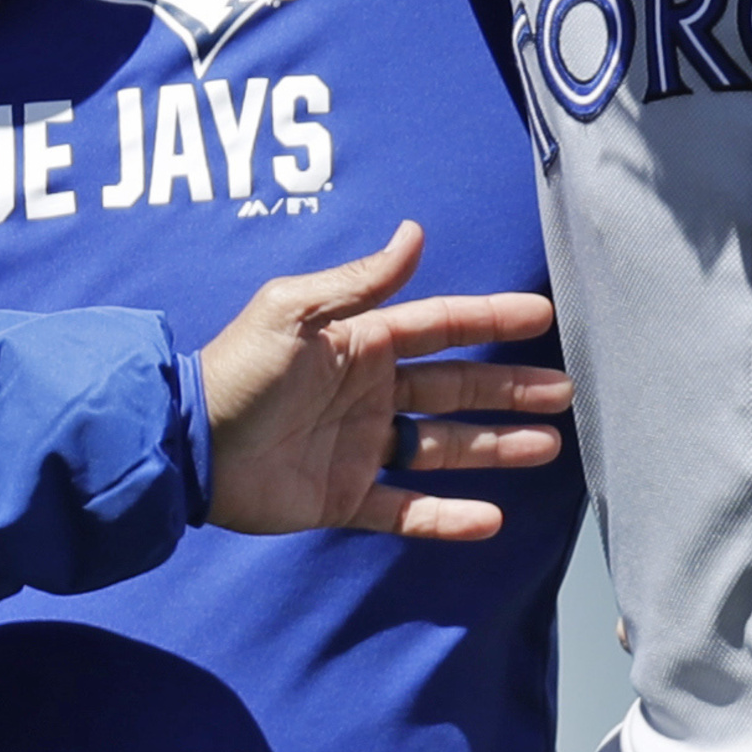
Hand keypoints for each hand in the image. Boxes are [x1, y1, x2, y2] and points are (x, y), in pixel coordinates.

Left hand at [195, 224, 572, 541]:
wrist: (187, 446)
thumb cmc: (237, 371)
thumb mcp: (295, 312)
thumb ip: (361, 282)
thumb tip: (416, 233)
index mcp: (360, 344)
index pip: (440, 327)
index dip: (490, 321)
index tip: (542, 316)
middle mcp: (368, 393)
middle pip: (455, 390)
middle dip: (509, 390)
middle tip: (564, 393)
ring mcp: (359, 448)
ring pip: (442, 447)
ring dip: (494, 447)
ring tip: (546, 447)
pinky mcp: (343, 498)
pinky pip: (406, 510)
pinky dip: (447, 517)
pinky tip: (490, 519)